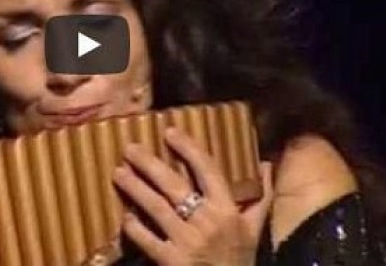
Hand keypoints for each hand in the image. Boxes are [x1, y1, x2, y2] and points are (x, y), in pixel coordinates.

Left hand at [112, 127, 273, 265]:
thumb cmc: (240, 260)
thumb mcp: (254, 229)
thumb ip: (260, 197)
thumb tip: (267, 165)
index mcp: (227, 210)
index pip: (207, 170)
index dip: (188, 149)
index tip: (169, 132)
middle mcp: (207, 221)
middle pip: (174, 185)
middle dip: (149, 164)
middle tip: (130, 149)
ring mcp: (187, 241)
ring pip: (156, 207)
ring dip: (135, 188)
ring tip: (118, 173)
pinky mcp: (171, 261)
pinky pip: (147, 239)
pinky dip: (134, 227)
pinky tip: (124, 216)